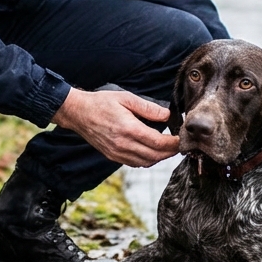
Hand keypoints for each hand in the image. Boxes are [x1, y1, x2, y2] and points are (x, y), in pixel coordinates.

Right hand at [52, 88, 177, 167]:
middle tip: (179, 144)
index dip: (174, 143)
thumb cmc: (102, 103)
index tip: (183, 138)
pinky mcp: (112, 156)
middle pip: (155, 156)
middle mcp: (123, 145)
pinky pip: (135, 163)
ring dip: (160, 157)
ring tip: (168, 148)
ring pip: (146, 162)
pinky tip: (151, 151)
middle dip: (170, 152)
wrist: (78, 113)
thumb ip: (148, 108)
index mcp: (129, 129)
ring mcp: (117, 153)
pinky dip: (147, 160)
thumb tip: (167, 116)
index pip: (159, 143)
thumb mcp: (126, 98)